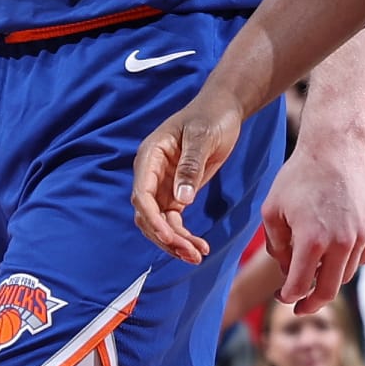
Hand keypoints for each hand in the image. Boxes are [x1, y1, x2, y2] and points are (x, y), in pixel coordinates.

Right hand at [133, 82, 244, 264]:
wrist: (222, 110)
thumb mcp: (202, 137)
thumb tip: (182, 199)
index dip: (152, 218)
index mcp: (150, 156)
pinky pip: (174, 220)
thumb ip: (191, 166)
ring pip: (161, 222)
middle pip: (147, 215)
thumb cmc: (211, 116)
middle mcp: (151, 174)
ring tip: (198, 255)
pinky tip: (200, 247)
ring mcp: (162, 185)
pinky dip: (184, 235)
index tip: (169, 235)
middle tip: (191, 253)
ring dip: (176, 241)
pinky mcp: (177, 192)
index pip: (141, 194)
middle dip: (166, 237)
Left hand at [263, 129, 364, 314]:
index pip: (300, 286)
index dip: (288, 297)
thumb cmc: (298, 176)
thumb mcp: (272, 210)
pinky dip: (347, 261)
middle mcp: (342, 243)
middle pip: (328, 291)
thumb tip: (287, 270)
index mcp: (312, 241)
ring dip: (329, 279)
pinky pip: (362, 257)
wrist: (335, 147)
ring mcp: (363, 236)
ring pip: (346, 274)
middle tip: (300, 306)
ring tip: (315, 271)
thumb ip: (276, 247)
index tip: (282, 296)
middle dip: (312, 303)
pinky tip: (334, 252)